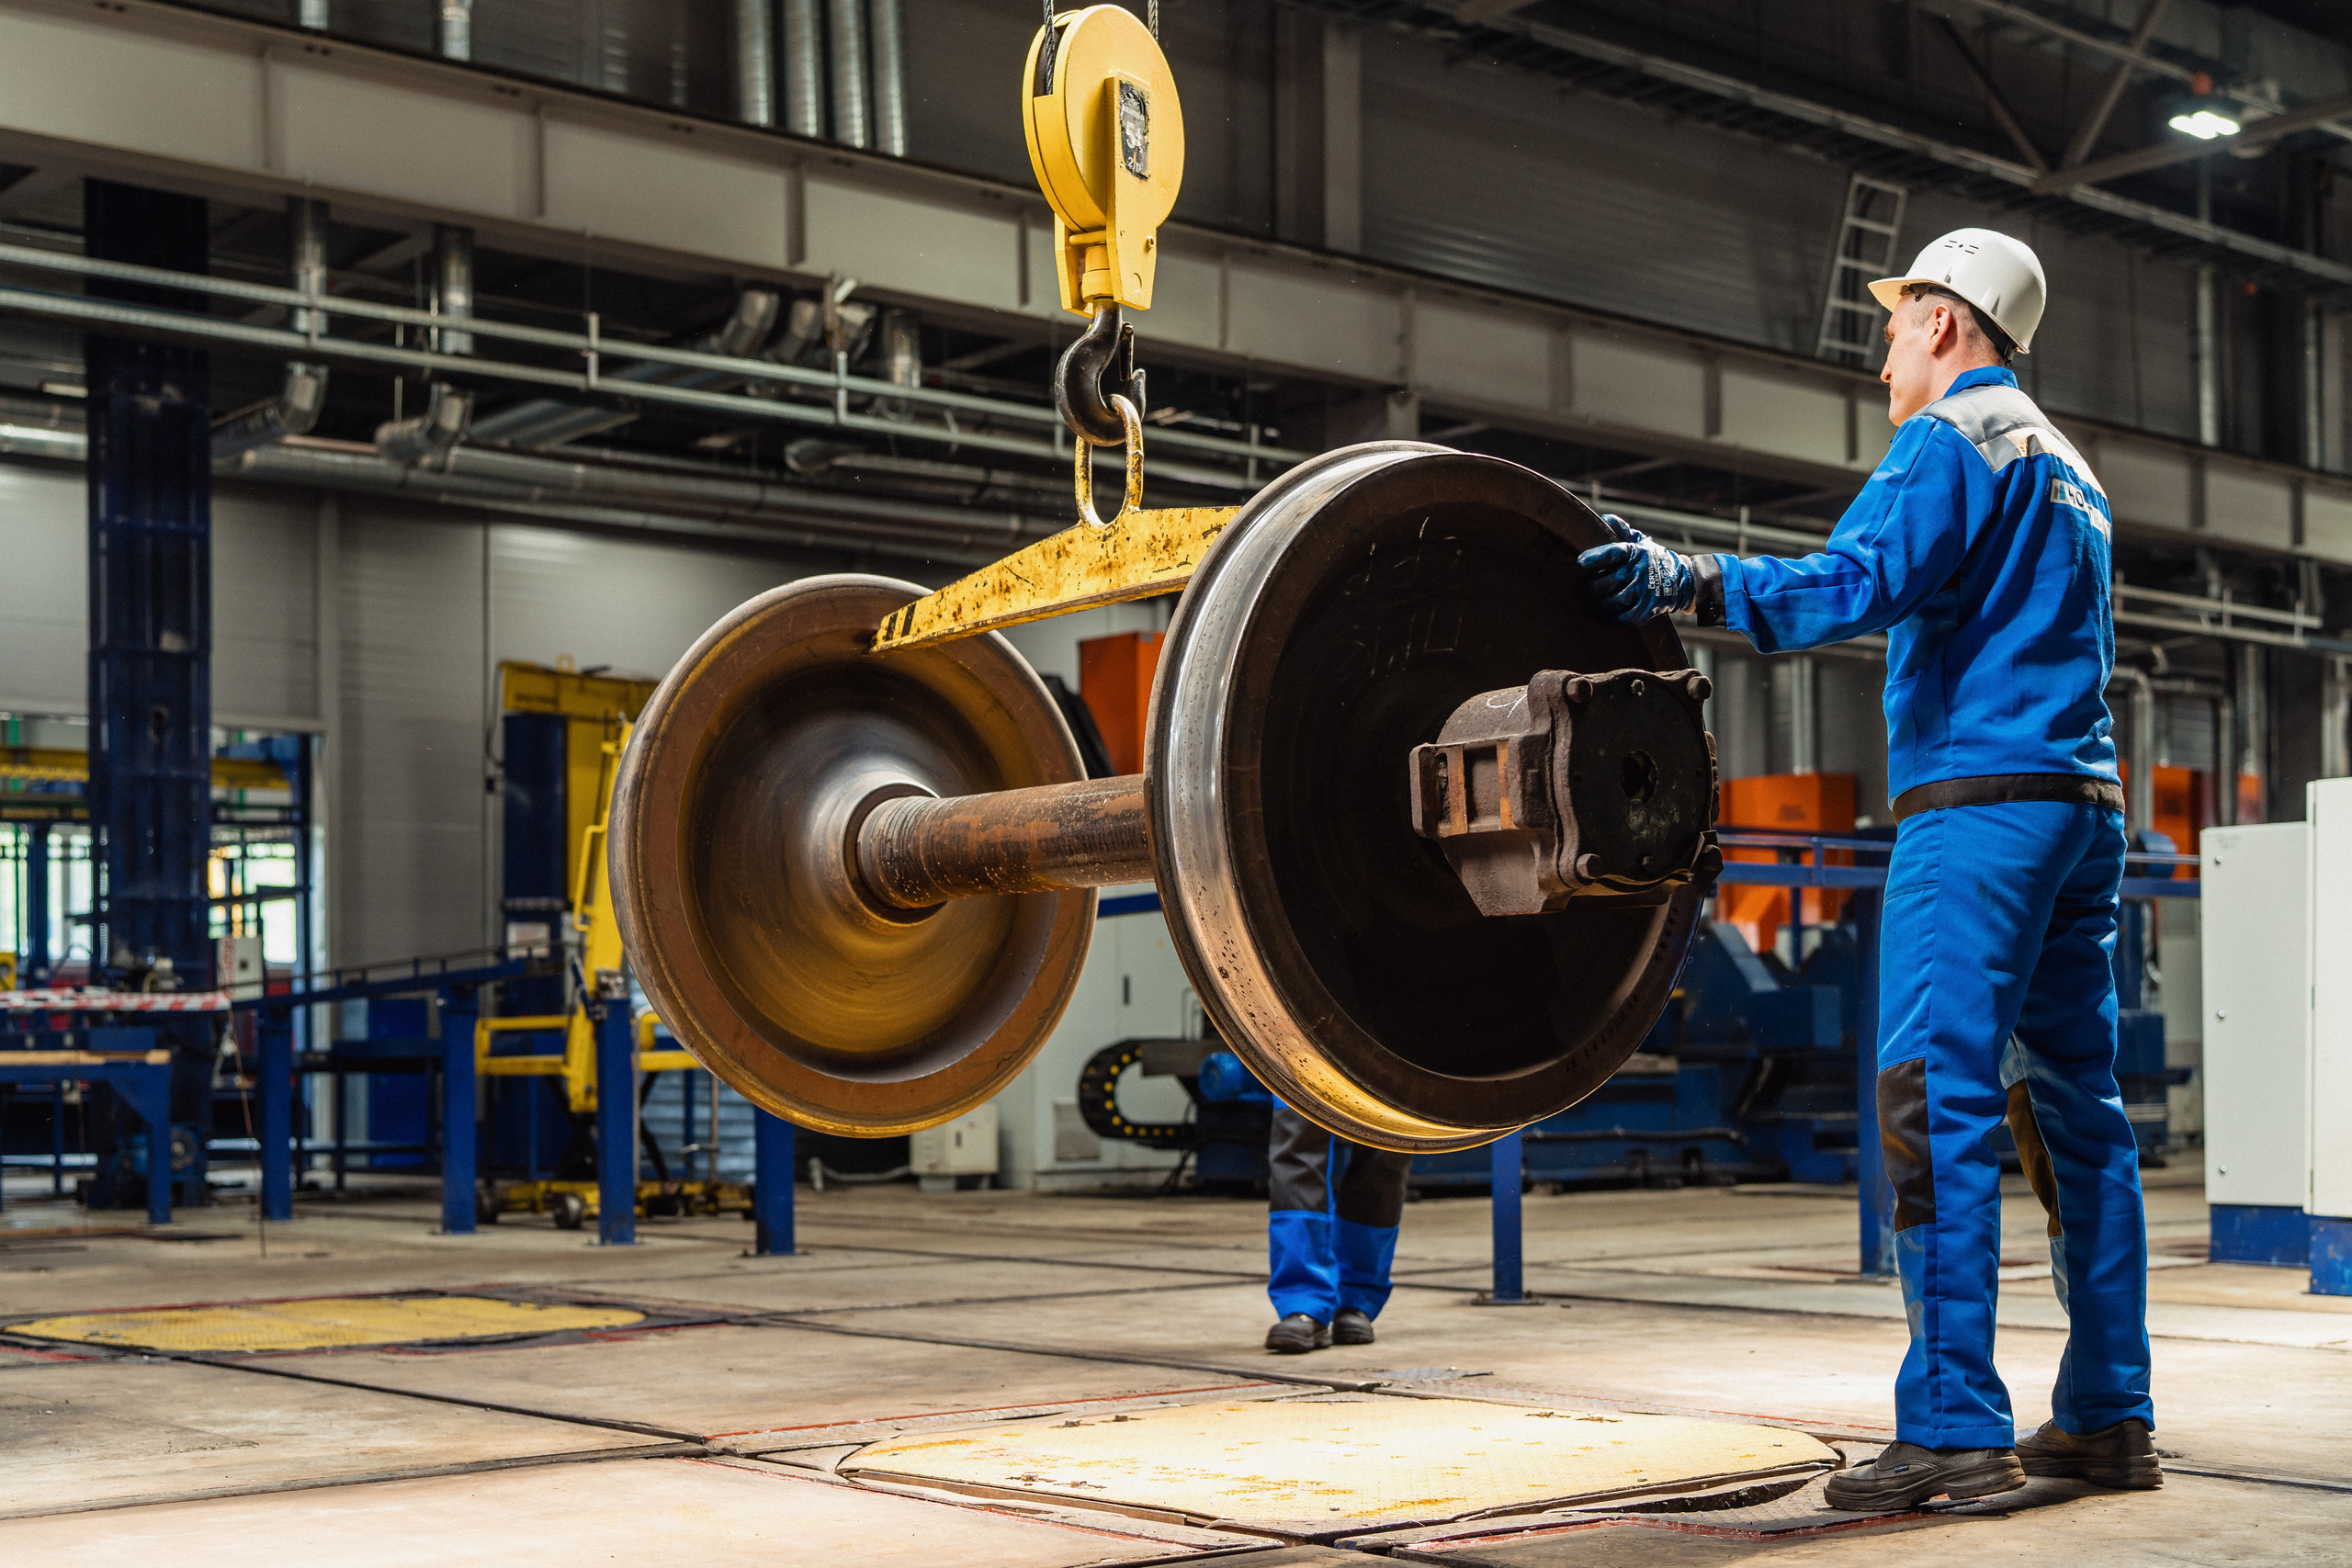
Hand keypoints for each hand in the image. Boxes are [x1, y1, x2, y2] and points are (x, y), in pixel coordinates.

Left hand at [1576, 515, 1693, 623]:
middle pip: (1607, 581)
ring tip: (1587, 604)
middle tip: (1579, 591)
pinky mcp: (1647, 609)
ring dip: (1596, 605)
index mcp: (1635, 552)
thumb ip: (1623, 531)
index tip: (1580, 562)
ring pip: (1613, 601)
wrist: (1683, 580)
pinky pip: (1624, 617)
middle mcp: (1639, 571)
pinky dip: (1610, 618)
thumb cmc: (1654, 559)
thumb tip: (1606, 518)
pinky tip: (1601, 616)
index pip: (1613, 552)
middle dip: (1589, 588)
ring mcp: (1644, 591)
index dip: (1595, 556)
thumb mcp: (1642, 542)